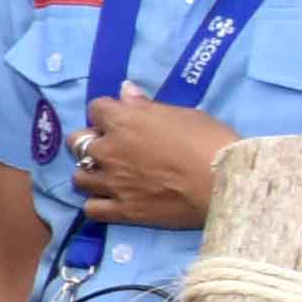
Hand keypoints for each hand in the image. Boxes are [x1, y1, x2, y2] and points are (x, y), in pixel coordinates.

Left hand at [73, 92, 235, 231]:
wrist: (224, 183)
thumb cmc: (210, 142)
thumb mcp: (183, 114)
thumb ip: (147, 105)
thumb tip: (125, 91)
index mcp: (123, 121)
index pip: (96, 108)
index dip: (108, 113)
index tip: (121, 119)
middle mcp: (109, 151)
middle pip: (77, 141)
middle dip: (90, 141)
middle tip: (112, 147)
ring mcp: (112, 183)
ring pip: (79, 177)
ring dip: (91, 173)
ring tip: (109, 175)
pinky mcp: (123, 210)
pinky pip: (91, 209)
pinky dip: (98, 204)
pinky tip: (112, 200)